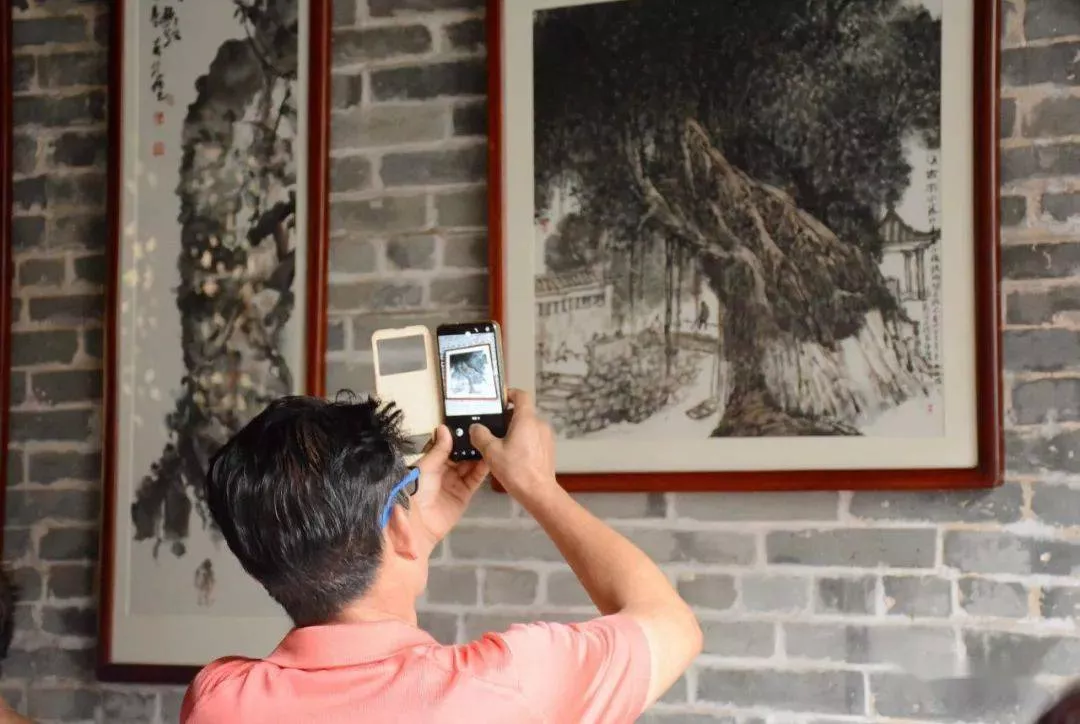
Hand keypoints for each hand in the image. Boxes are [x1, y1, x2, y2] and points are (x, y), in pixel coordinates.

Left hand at [414, 425, 488, 542]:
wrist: (418, 524)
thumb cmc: (416, 491)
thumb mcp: (426, 467)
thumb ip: (438, 449)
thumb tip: (443, 427)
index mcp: (431, 461)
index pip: (447, 445)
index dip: (457, 435)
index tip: (470, 423)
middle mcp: (444, 470)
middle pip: (461, 454)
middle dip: (471, 444)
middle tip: (485, 431)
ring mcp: (455, 482)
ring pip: (470, 465)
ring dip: (479, 455)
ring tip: (490, 442)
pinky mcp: (465, 494)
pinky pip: (475, 479)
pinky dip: (483, 469)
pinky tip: (491, 458)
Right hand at [469, 389, 555, 498]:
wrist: (539, 492)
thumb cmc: (516, 470)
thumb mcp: (491, 452)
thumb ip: (481, 436)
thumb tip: (475, 428)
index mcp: (526, 419)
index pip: (521, 395)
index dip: (509, 394)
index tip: (499, 400)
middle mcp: (539, 424)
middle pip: (523, 412)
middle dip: (507, 418)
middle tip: (492, 427)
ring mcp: (546, 437)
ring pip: (528, 426)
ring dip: (515, 430)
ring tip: (500, 444)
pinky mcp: (548, 449)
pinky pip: (534, 438)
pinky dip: (523, 441)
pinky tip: (512, 455)